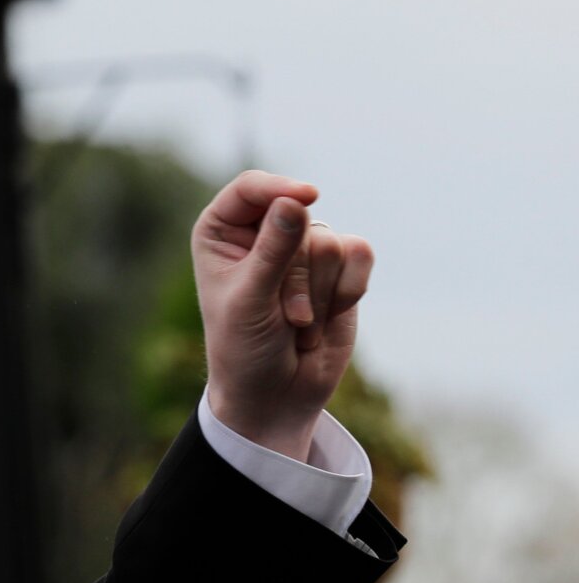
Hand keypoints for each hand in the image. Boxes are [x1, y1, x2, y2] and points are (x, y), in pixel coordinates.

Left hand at [192, 170, 374, 460]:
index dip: (280, 188)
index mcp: (221, 230)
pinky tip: (327, 317)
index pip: (251, 188)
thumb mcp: (251, 301)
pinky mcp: (338, 268)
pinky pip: (360, 255)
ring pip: (331, 241)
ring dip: (319, 293)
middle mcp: (261, 231)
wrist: (276, 394)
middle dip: (297, 277)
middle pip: (299, 219)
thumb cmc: (244, 348)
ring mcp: (302, 248)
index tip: (307, 197)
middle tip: (283, 316)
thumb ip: (274, 252)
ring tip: (298, 323)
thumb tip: (295, 201)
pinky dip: (348, 291)